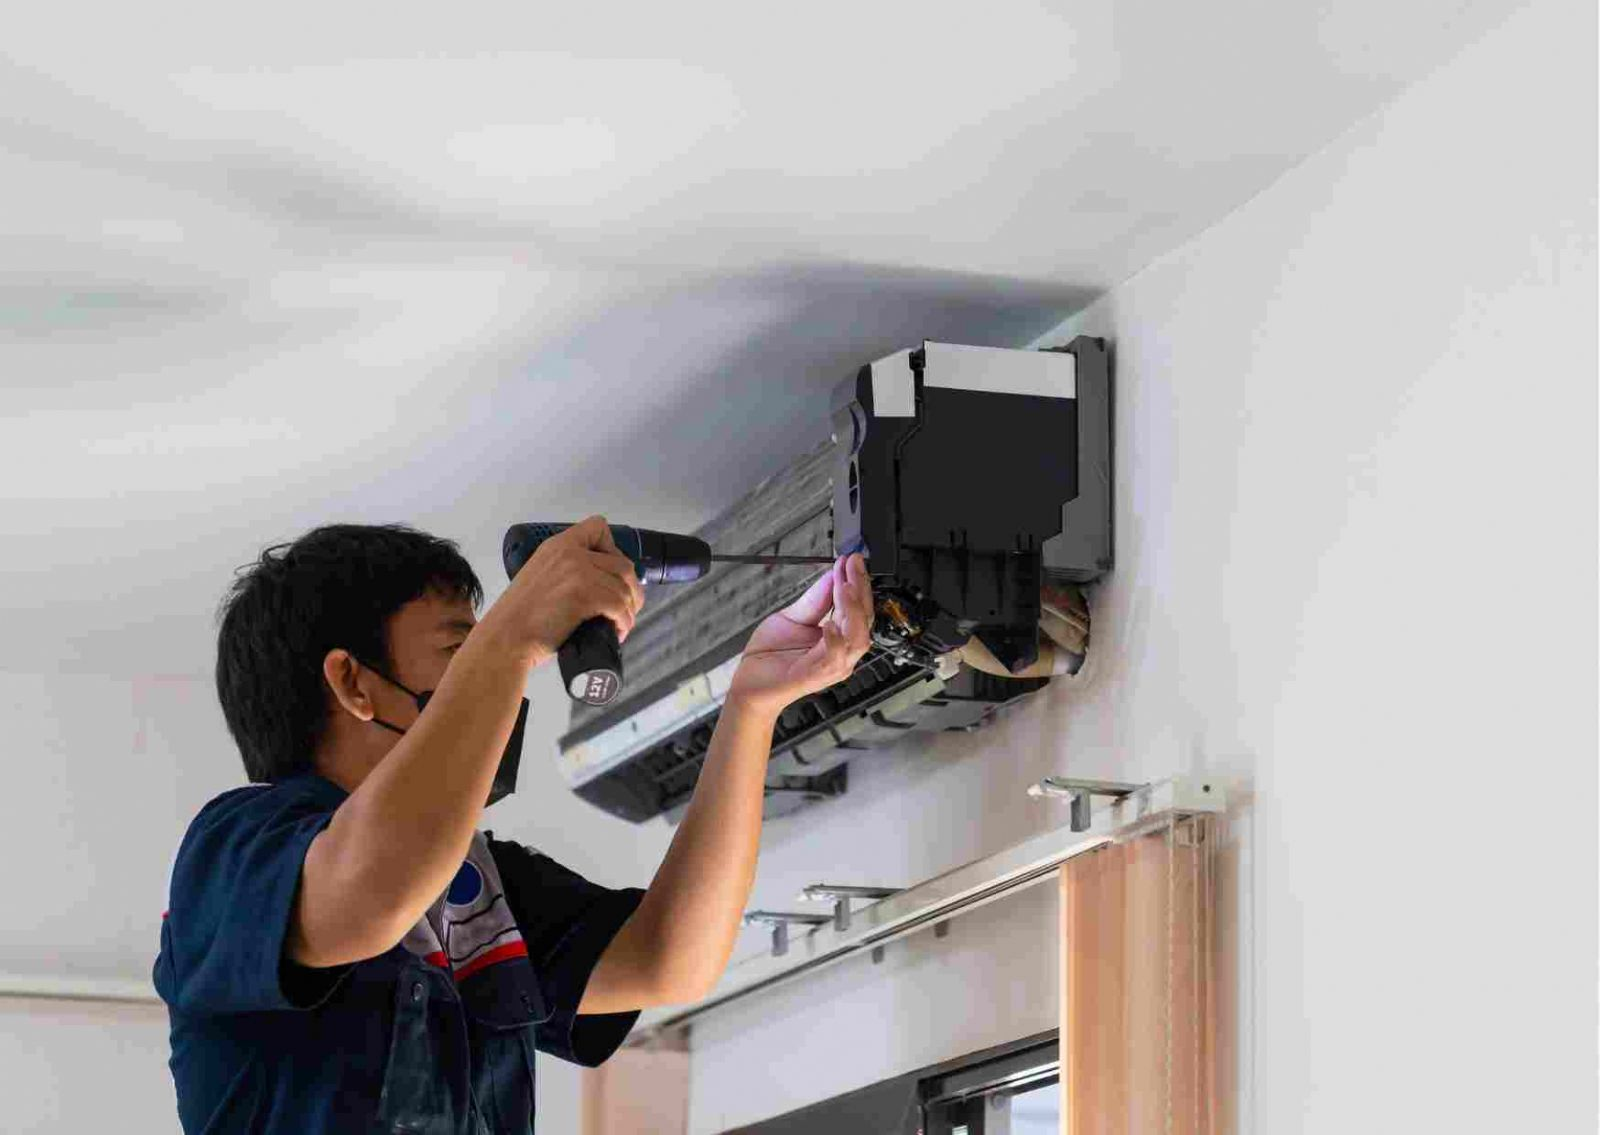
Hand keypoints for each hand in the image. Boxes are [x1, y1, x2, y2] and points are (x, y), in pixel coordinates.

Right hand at [483, 516, 645, 664]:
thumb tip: (598, 582)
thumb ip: (565, 570)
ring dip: (630, 610)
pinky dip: (624, 621)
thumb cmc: (520, 618)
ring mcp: (579, 572)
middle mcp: (571, 552)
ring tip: (621, 624)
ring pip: (625, 587)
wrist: (506, 639)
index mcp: (558, 545)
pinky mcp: (584, 595)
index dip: (613, 550)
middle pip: (622, 563)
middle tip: (627, 607)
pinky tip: (617, 631)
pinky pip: (620, 606)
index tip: (610, 575)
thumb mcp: (541, 577)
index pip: (598, 526)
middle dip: (631, 588)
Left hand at [726, 553, 873, 716]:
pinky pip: (835, 659)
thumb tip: (834, 573)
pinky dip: (836, 641)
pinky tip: (829, 623)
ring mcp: (831, 665)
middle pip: (864, 619)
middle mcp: (841, 652)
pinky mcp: (816, 676)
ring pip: (857, 638)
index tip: (852, 560)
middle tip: (852, 565)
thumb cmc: (770, 657)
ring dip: (853, 610)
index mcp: (839, 637)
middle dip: (860, 589)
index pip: (858, 607)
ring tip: (845, 587)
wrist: (750, 685)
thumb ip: (816, 598)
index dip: (857, 582)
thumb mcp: (792, 617)